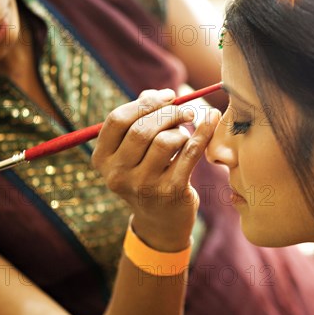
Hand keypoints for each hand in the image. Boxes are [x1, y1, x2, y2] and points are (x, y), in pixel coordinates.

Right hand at [92, 89, 220, 251]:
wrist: (162, 221)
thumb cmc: (148, 174)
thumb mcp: (134, 151)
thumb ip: (141, 119)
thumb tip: (158, 93)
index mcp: (102, 159)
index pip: (117, 120)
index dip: (144, 103)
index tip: (167, 96)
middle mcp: (117, 174)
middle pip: (142, 129)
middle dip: (168, 113)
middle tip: (185, 111)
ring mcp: (143, 186)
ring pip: (165, 141)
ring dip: (181, 130)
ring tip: (185, 134)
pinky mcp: (171, 192)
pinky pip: (190, 153)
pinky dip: (203, 132)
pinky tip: (211, 120)